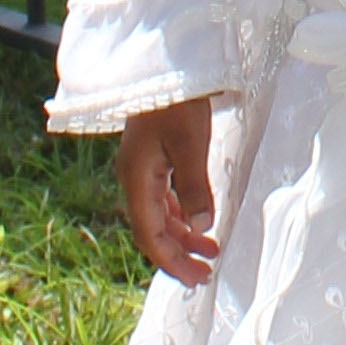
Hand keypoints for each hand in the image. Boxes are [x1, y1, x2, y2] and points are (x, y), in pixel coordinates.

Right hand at [120, 99, 220, 283]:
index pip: (150, 235)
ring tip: (210, 250)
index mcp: (137, 179)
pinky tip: (198, 221)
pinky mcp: (153, 159)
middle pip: (153, 229)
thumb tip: (202, 227)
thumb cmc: (178, 104)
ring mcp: (142, 169)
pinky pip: (164, 198)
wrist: (167, 66)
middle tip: (205, 273)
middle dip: (178, 255)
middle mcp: (134, 178)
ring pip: (159, 215)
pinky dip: (181, 215)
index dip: (171, 261)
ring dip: (182, 235)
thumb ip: (195, 188)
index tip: (196, 278)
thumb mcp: (190, 145)